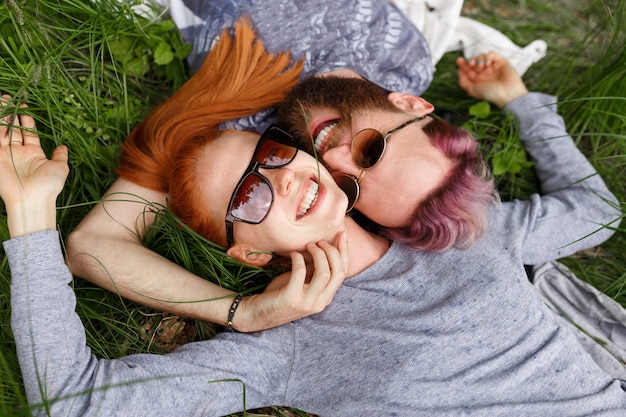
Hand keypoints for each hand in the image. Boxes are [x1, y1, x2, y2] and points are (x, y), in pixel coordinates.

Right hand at [0, 96, 68, 236]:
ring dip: (1, 116)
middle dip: (11, 113)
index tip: (25, 107)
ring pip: (2, 131)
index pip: (29, 132)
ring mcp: (6, 154)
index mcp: (34, 153)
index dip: (26, 119)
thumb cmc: (49, 185)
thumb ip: (60, 156)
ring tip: (1, 100)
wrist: (32, 200)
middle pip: (13, 128)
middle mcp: (19, 152)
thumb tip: (64, 147)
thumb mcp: (60, 168)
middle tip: (8, 98)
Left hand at [235, 231, 348, 331]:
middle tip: (320, 241)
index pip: (343, 273)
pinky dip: (298, 258)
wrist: (256, 314)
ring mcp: (306, 302)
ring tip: (308, 245)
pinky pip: (301, 272)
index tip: (341, 234)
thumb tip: (323, 249)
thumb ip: (314, 271)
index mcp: (325, 298)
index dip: (344, 251)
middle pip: (338, 272)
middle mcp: (319, 302)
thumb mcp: (302, 283)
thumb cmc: (279, 294)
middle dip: (332, 251)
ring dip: (318, 254)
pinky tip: (293, 254)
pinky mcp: (291, 298)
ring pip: (324, 272)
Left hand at [457, 52, 528, 107]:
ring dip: (479, 59)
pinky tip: (488, 63)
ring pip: (482, 57)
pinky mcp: (500, 62)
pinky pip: (492, 54)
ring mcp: (492, 67)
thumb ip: (463, 82)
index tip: (459, 61)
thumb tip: (459, 71)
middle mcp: (484, 73)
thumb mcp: (472, 90)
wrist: (507, 93)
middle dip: (470, 61)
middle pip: (473, 62)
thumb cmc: (491, 94)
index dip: (463, 64)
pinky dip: (488, 56)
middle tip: (470, 63)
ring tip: (481, 66)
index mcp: (477, 80)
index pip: (468, 70)